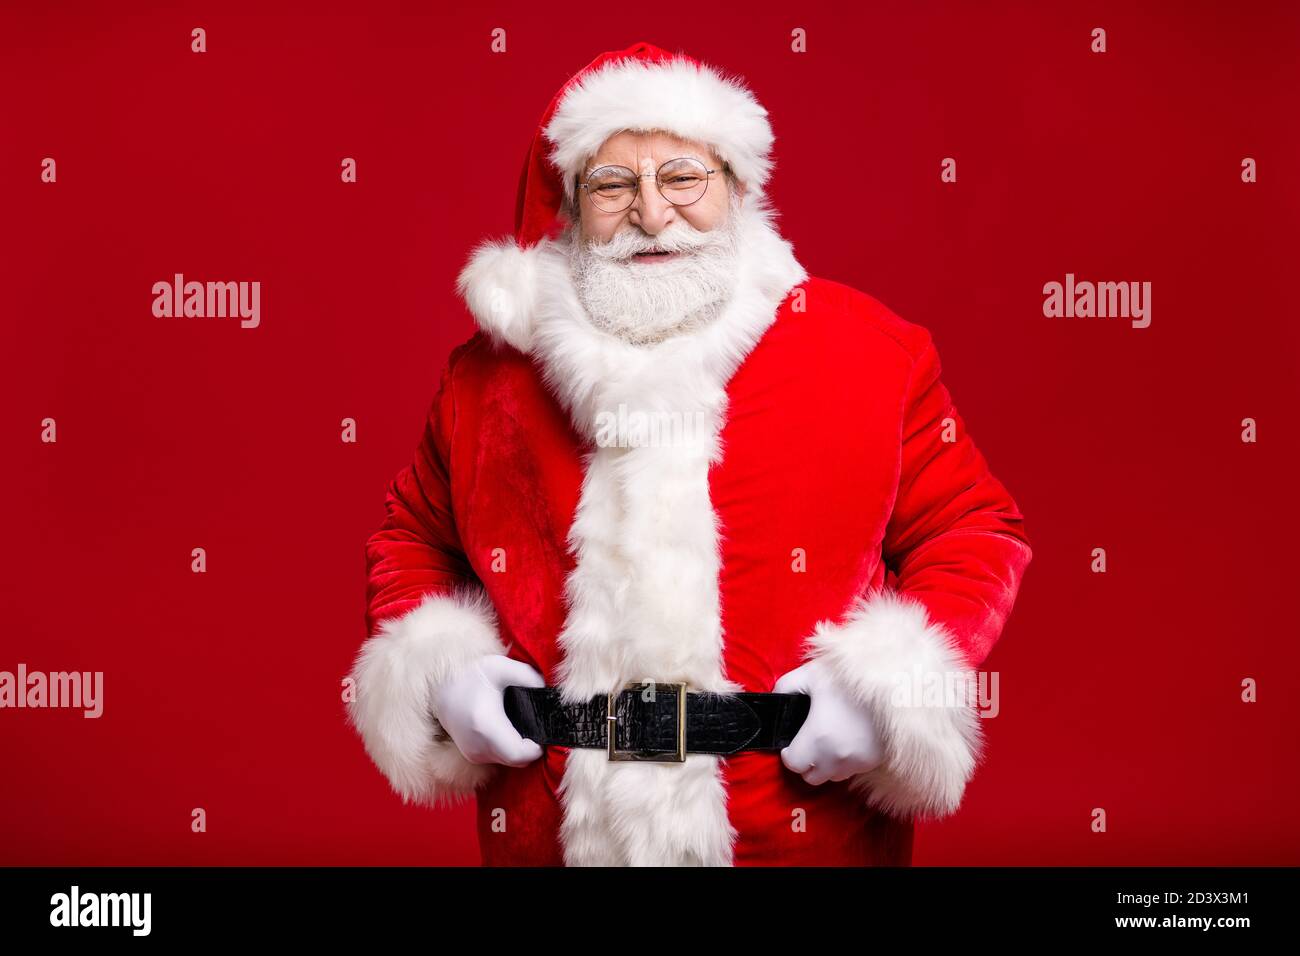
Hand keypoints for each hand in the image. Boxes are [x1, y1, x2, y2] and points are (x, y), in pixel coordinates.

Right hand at [429, 654, 545, 766]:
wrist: (440, 688)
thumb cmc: (470, 675)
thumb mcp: (500, 667)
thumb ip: (528, 676)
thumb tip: (546, 691)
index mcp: (486, 726)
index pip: (520, 755)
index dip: (536, 747)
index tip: (543, 731)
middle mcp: (478, 746)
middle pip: (518, 761)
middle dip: (532, 747)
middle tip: (538, 726)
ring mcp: (474, 754)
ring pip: (509, 761)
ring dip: (521, 749)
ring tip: (524, 725)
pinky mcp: (472, 755)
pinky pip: (500, 759)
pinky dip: (509, 749)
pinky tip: (511, 730)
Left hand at [773, 657, 884, 785]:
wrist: (897, 681)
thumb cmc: (850, 677)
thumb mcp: (812, 673)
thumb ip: (786, 687)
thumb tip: (776, 699)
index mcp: (818, 739)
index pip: (793, 765)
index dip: (788, 752)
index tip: (793, 739)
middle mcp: (837, 758)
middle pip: (812, 777)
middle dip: (807, 762)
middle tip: (809, 740)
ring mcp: (859, 762)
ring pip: (834, 777)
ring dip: (827, 764)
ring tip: (830, 738)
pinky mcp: (876, 761)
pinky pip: (853, 771)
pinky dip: (846, 761)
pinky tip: (848, 738)